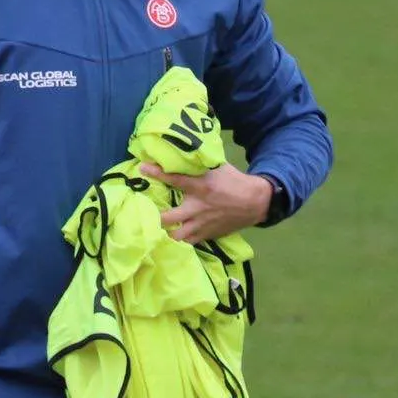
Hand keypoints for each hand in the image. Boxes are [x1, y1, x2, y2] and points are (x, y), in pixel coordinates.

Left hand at [139, 162, 273, 242]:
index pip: (175, 179)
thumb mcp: (217, 168)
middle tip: (144, 213)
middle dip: (154, 217)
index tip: (142, 168)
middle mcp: (198, 207)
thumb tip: (180, 155)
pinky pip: (188, 243)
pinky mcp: (207, 235)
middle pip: (168, 218)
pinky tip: (172, 237)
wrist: (254, 202)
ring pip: (177, 236)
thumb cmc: (233, 181)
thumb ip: (198, 166)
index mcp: (201, 187)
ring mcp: (202, 224)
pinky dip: (180, 241)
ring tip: (156, 230)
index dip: (157, 173)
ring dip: (165, 233)